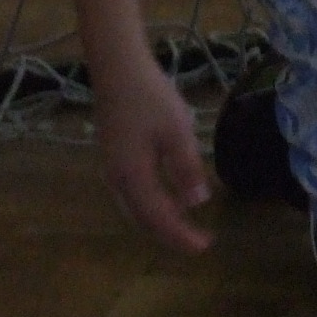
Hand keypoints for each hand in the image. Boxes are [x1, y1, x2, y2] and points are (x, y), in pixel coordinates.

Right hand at [93, 51, 211, 251]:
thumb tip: (196, 203)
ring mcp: (112, 169)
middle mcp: (118, 180)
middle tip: (197, 243)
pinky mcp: (114, 158)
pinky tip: (166, 201)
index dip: (181, 235)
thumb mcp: (176, 131)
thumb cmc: (149, 97)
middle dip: (170, 235)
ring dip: (159, 222)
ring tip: (184, 228)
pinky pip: (132, 195)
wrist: (117, 70)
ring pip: (135, 209)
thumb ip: (186, 168)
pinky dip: (150, 207)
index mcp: (133, 176)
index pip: (159, 217)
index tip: (205, 247)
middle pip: (143, 219)